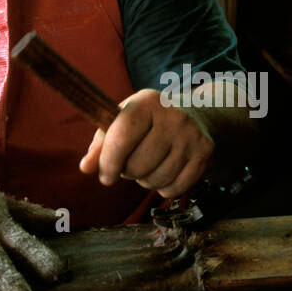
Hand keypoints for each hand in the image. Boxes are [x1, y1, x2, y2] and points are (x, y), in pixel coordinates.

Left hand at [78, 88, 213, 197]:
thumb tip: (86, 168)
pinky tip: (166, 173)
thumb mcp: (125, 120)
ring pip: (156, 180)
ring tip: (150, 165)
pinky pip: (175, 189)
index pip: (123, 135)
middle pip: (138, 165)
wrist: (200, 114)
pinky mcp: (205, 154)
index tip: (105, 176)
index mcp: (147, 102)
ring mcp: (191, 136)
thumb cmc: (151, 120)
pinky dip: (165, 188)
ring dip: (146, 181)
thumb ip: (101, 143)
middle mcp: (173, 116)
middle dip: (129, 172)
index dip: (109, 161)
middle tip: (133, 162)